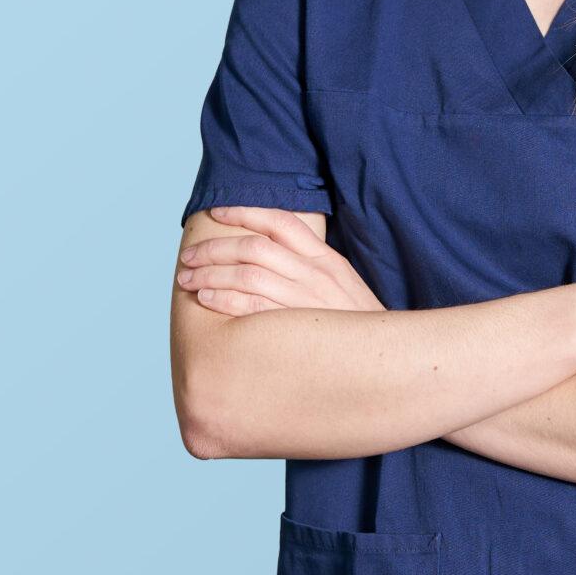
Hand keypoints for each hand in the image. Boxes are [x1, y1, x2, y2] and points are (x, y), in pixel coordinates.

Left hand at [175, 205, 384, 315]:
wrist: (387, 362)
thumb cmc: (357, 327)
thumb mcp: (343, 286)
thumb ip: (312, 267)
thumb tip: (270, 255)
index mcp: (327, 259)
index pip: (281, 222)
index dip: (244, 212)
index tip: (216, 212)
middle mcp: (316, 275)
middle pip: (254, 247)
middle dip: (213, 249)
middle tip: (189, 257)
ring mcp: (307, 301)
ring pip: (246, 274)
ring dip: (210, 274)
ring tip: (188, 279)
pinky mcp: (297, 329)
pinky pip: (250, 307)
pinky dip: (223, 299)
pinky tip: (206, 298)